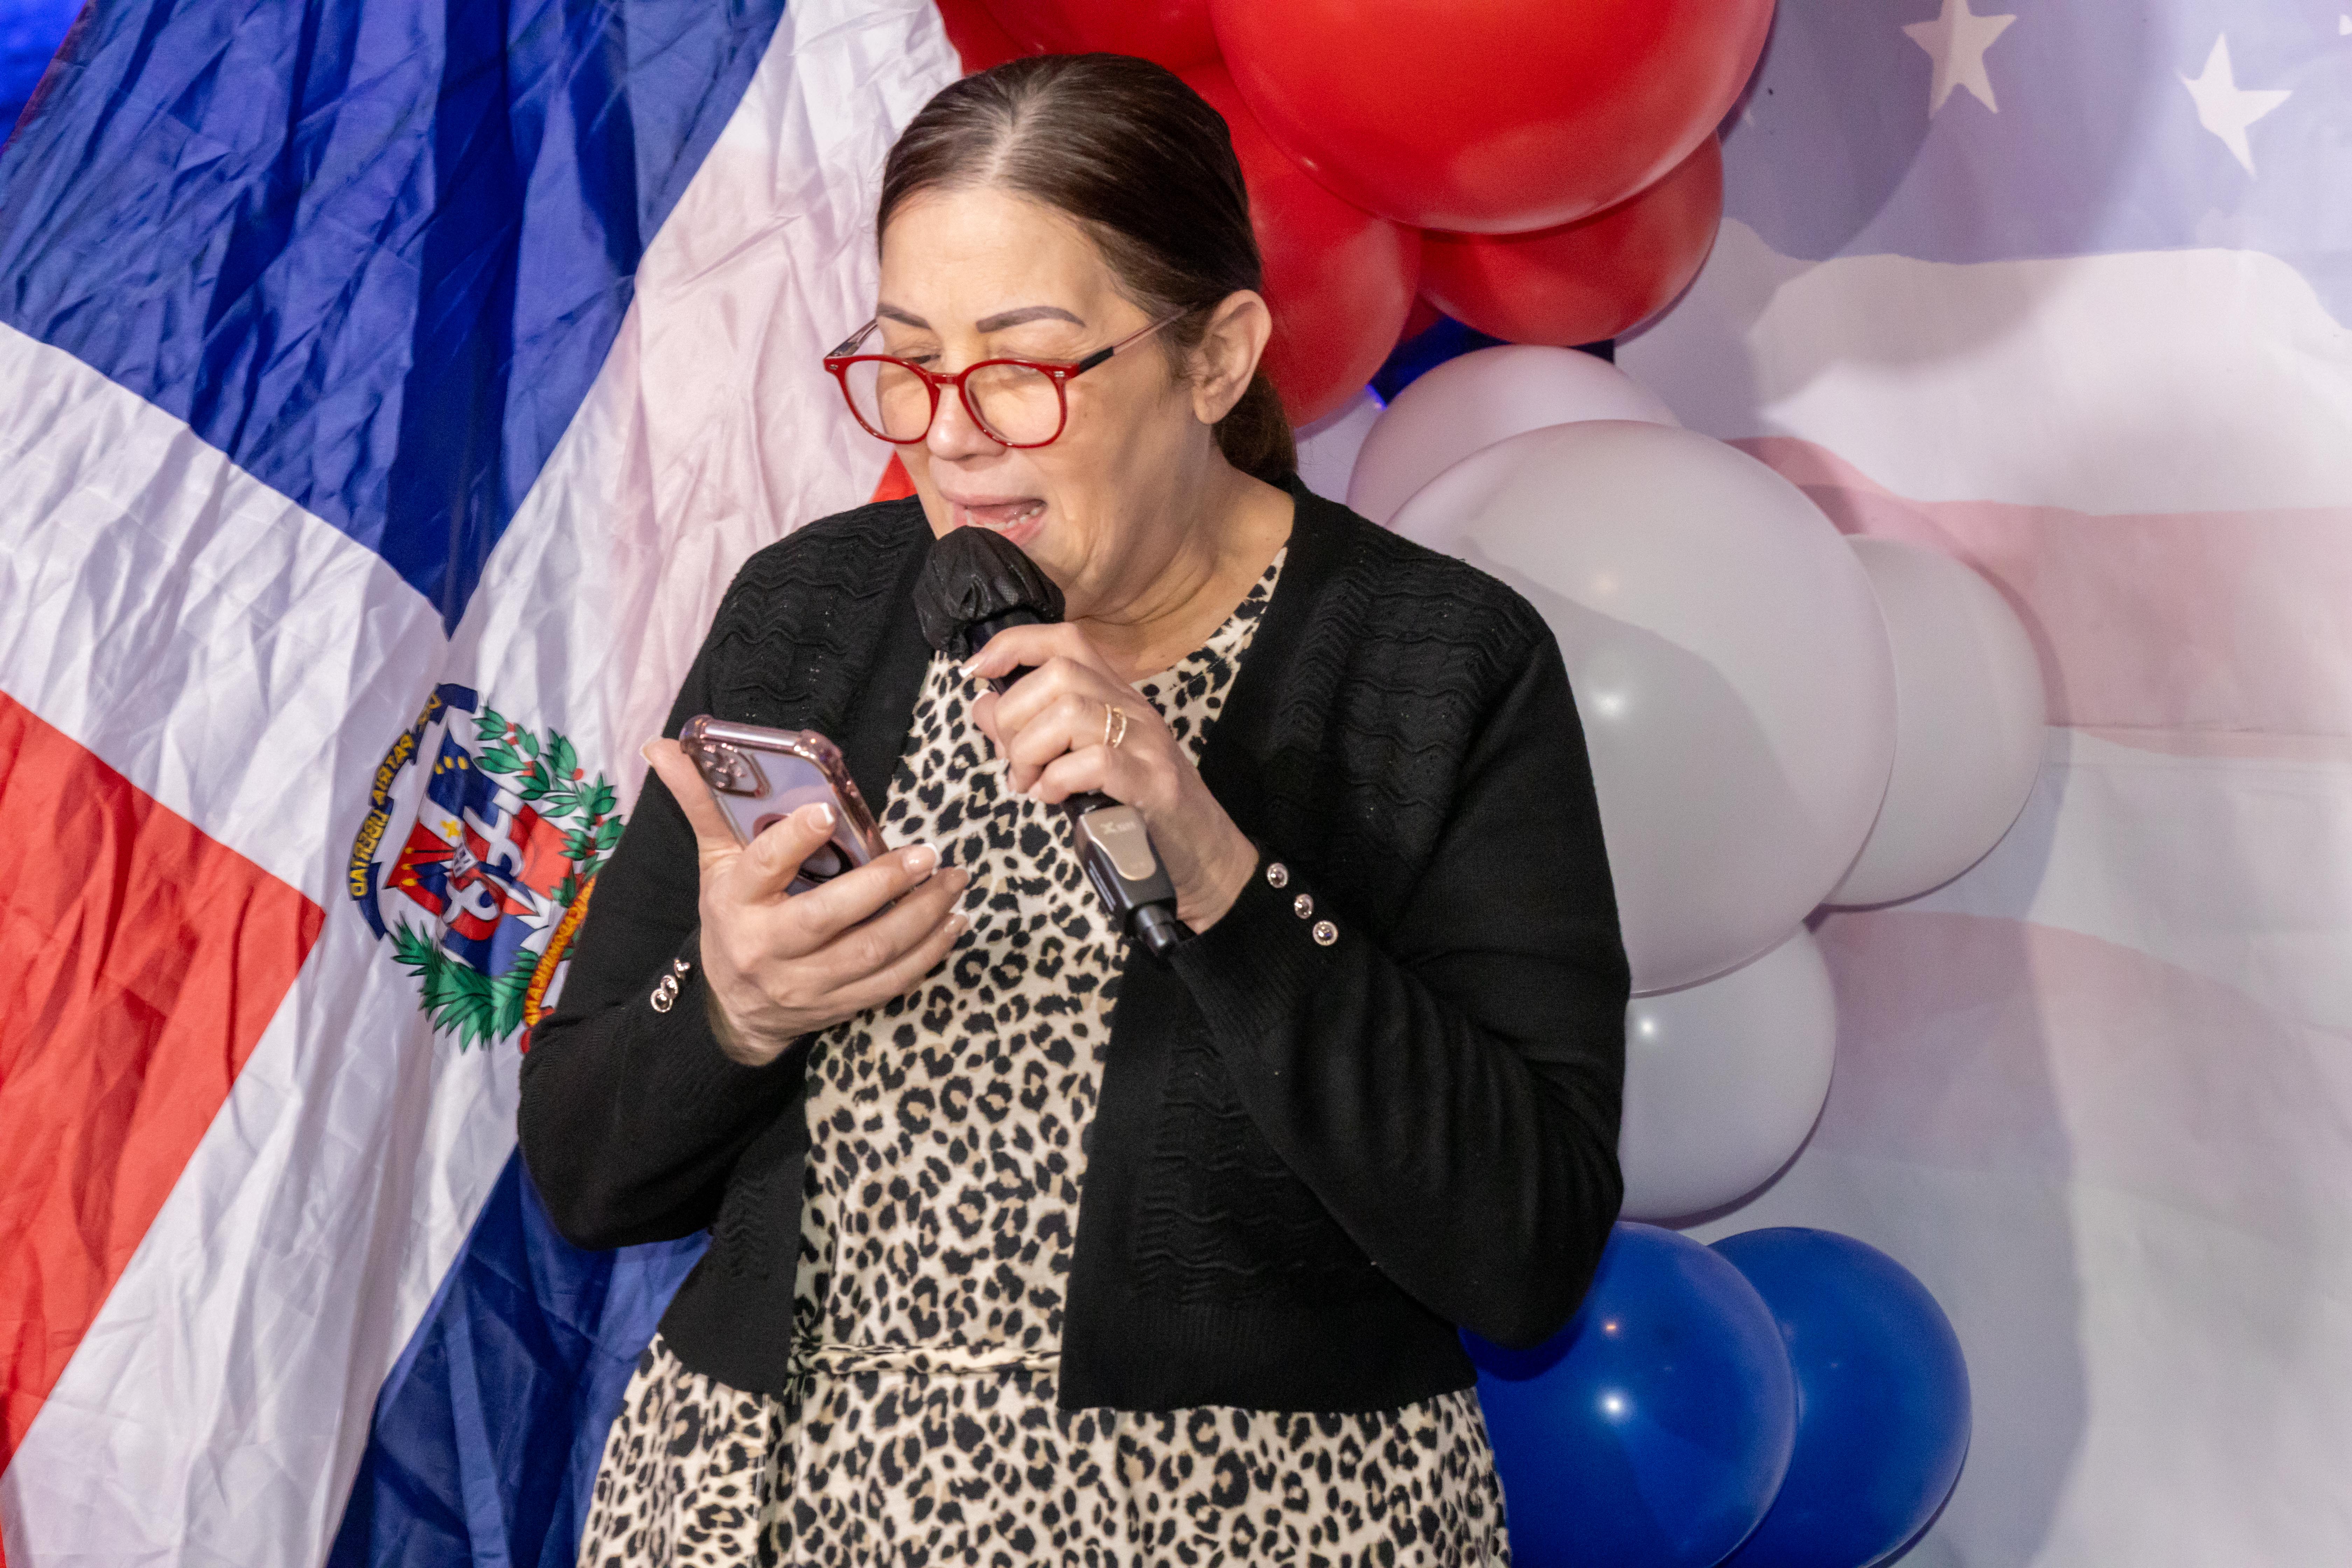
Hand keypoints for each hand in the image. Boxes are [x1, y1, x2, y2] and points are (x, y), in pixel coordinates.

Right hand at [642, 739, 969, 1064]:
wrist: (736, 1007)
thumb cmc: (731, 917)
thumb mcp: (712, 861)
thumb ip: (701, 804)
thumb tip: (663, 746)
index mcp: (736, 902)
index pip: (762, 867)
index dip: (794, 838)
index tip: (829, 810)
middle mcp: (768, 947)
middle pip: (830, 917)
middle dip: (884, 883)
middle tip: (926, 854)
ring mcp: (805, 984)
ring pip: (871, 952)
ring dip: (921, 917)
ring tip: (953, 881)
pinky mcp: (837, 1007)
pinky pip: (890, 984)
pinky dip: (927, 955)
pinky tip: (952, 924)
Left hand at [964, 624, 1257, 930]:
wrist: (1200, 853)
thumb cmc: (1131, 807)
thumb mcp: (1077, 759)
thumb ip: (1032, 731)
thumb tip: (982, 705)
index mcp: (1113, 696)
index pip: (1064, 640)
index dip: (1014, 644)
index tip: (976, 669)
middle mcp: (1132, 707)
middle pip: (1057, 675)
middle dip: (1014, 717)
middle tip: (1014, 763)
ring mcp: (1145, 742)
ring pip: (1068, 713)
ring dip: (1030, 752)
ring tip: (1031, 785)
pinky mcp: (1151, 782)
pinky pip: (1092, 762)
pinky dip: (1058, 781)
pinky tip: (1057, 798)